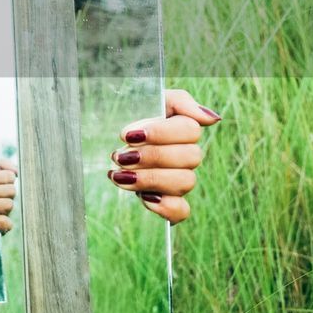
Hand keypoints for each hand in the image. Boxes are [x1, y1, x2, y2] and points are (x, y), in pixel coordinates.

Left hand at [108, 88, 220, 224]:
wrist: (100, 140)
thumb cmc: (130, 118)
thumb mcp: (149, 101)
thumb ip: (179, 102)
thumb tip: (212, 119)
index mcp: (183, 130)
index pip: (190, 130)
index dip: (160, 133)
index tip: (127, 135)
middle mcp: (185, 156)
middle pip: (189, 157)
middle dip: (151, 156)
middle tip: (120, 156)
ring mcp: (178, 180)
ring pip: (184, 182)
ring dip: (150, 178)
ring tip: (119, 174)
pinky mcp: (168, 202)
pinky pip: (181, 211)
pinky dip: (166, 207)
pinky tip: (145, 198)